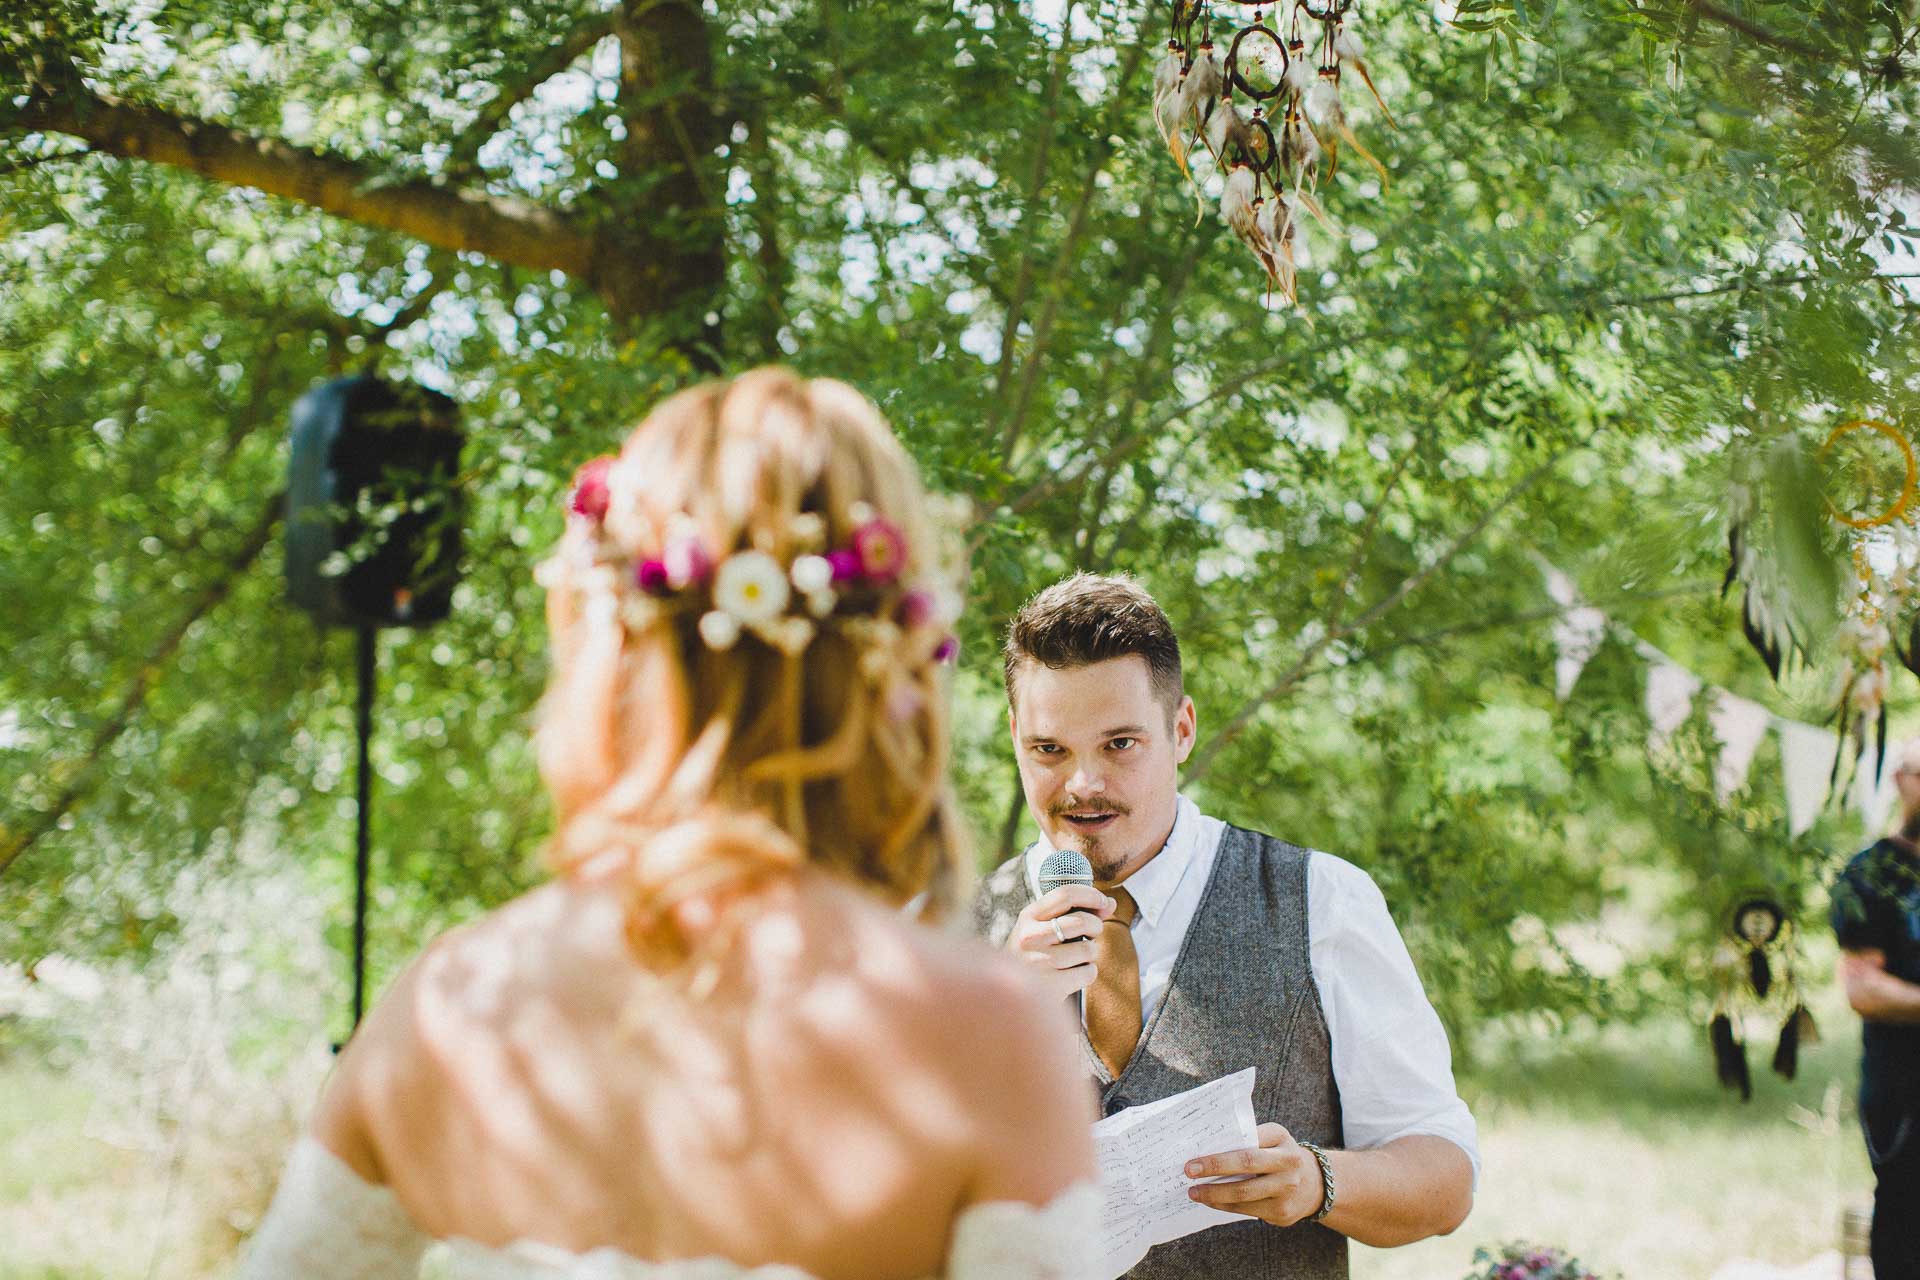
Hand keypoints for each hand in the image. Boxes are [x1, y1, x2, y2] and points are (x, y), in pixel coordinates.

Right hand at [1007, 886, 1115, 1000]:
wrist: (1010, 994)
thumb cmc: (1033, 955)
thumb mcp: (1042, 928)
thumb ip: (1074, 912)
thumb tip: (1111, 903)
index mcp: (1028, 917)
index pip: (1065, 894)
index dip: (1092, 895)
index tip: (1104, 903)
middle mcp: (1030, 937)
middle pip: (1082, 921)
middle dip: (1096, 926)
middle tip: (1091, 935)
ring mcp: (1039, 962)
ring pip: (1089, 949)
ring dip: (1090, 954)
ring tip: (1076, 958)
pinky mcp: (1050, 987)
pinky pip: (1088, 973)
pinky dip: (1087, 973)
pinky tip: (1073, 975)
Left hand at [1184, 1123, 1326, 1227]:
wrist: (1315, 1185)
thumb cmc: (1279, 1156)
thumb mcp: (1271, 1139)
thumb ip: (1246, 1140)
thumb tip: (1205, 1147)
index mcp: (1281, 1138)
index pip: (1248, 1139)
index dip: (1221, 1150)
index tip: (1195, 1156)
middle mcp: (1288, 1162)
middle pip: (1246, 1164)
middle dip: (1215, 1168)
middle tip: (1189, 1171)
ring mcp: (1287, 1189)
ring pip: (1244, 1193)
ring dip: (1214, 1193)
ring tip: (1194, 1192)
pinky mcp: (1282, 1212)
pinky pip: (1247, 1210)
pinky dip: (1225, 1206)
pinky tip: (1211, 1201)